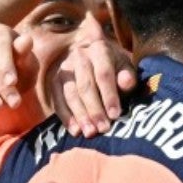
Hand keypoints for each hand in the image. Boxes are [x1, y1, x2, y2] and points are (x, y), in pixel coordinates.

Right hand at [50, 15, 136, 137]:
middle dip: (94, 110)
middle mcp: (79, 56)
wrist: (93, 57)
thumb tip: (127, 83)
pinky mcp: (55, 81)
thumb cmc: (114, 67)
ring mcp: (64, 68)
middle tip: (103, 129)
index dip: (109, 96)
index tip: (115, 115)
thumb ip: (127, 76)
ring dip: (80, 116)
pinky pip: (58, 100)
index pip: (103, 74)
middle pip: (85, 86)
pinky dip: (66, 117)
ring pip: (71, 94)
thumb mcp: (125, 67)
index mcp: (99, 49)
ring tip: (90, 133)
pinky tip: (75, 131)